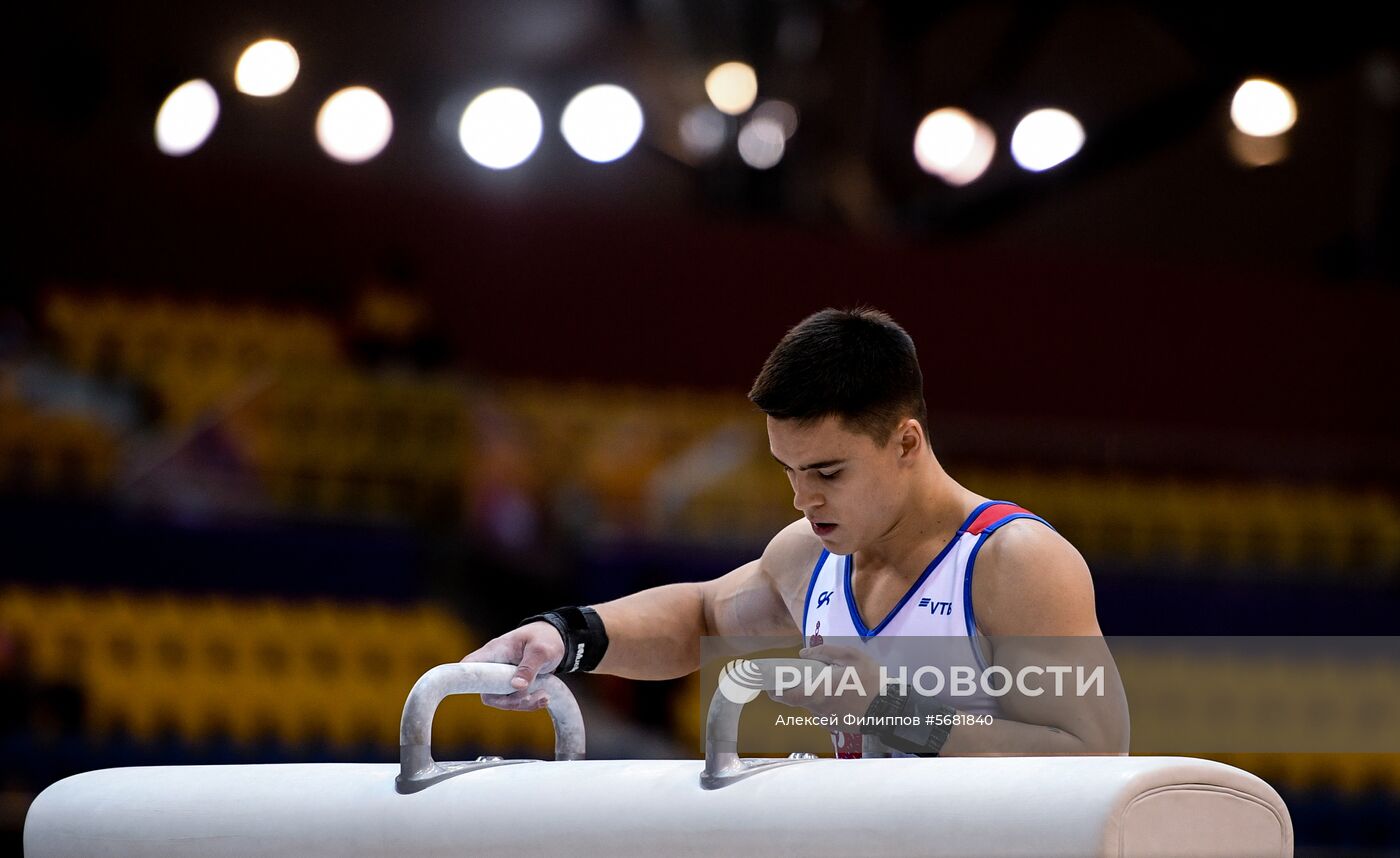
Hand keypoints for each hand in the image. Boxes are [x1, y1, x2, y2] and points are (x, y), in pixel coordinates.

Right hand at [460, 622, 564, 710]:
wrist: (557, 639)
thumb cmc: (545, 638)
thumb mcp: (540, 651)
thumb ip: (528, 668)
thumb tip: (516, 687)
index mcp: (495, 651)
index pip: (469, 666)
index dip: (464, 679)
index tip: (470, 689)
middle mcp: (495, 666)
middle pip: (488, 692)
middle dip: (510, 701)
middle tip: (530, 696)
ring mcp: (503, 677)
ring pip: (503, 700)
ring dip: (524, 704)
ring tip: (544, 696)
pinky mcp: (513, 686)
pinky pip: (515, 701)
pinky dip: (529, 703)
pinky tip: (544, 698)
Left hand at [765, 643, 881, 720]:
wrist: (891, 708)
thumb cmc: (870, 680)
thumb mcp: (851, 656)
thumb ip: (825, 651)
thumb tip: (803, 653)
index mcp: (818, 692)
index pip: (786, 696)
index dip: (773, 690)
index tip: (767, 682)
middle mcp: (819, 709)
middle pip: (797, 700)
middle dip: (794, 688)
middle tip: (798, 676)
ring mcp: (827, 720)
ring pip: (812, 705)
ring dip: (814, 695)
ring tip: (828, 682)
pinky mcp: (837, 726)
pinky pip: (824, 712)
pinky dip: (826, 703)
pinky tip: (840, 694)